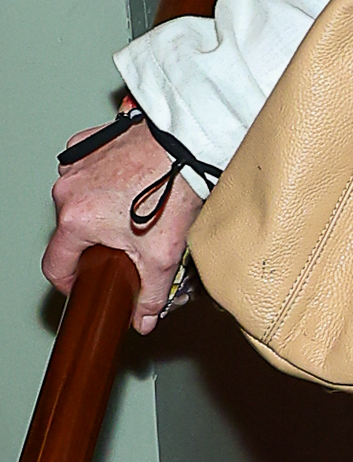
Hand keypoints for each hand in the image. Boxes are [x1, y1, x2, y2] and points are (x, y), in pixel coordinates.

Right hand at [46, 118, 203, 335]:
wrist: (188, 145)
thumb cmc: (174, 188)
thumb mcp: (162, 255)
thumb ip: (149, 294)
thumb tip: (143, 318)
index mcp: (76, 220)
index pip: (55, 265)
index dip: (68, 283)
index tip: (81, 285)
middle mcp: (69, 189)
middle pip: (70, 231)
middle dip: (93, 242)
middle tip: (123, 246)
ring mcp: (77, 164)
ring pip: (78, 199)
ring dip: (98, 210)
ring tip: (132, 212)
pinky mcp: (89, 143)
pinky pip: (87, 170)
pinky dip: (102, 181)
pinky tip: (129, 186)